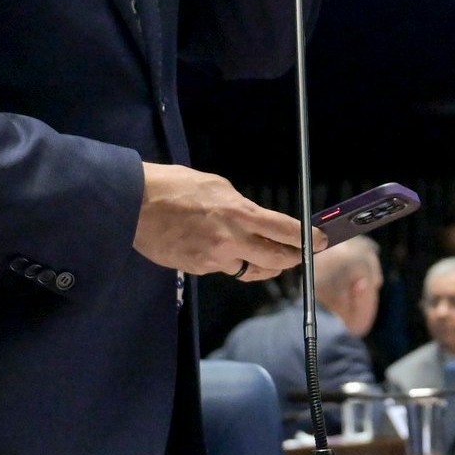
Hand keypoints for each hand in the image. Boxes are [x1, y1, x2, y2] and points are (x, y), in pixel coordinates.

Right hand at [134, 162, 322, 282]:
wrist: (134, 204)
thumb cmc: (174, 186)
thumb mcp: (216, 185)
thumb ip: (240, 206)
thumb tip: (254, 217)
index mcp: (239, 214)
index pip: (284, 230)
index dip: (307, 239)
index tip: (321, 240)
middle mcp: (230, 241)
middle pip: (275, 260)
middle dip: (291, 259)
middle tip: (299, 255)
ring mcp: (213, 260)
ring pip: (249, 269)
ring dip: (261, 265)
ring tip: (267, 258)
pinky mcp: (197, 269)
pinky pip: (222, 268)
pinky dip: (228, 261)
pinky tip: (220, 249)